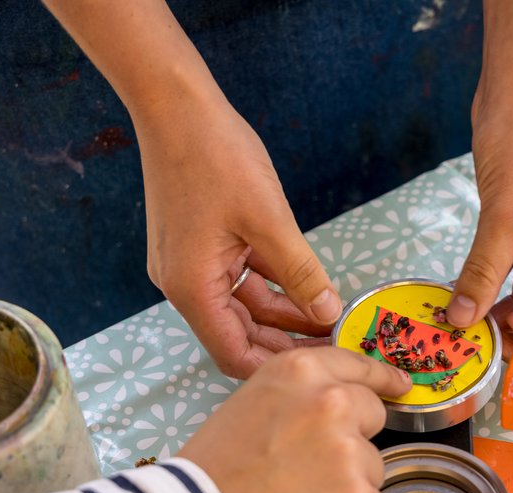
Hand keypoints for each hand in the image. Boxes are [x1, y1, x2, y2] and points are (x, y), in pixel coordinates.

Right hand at [135, 98, 341, 378]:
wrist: (178, 106)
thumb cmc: (216, 156)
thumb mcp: (269, 220)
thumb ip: (301, 272)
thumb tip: (329, 312)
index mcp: (192, 287)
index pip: (233, 354)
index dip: (277, 365)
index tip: (319, 366)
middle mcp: (186, 284)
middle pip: (239, 334)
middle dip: (286, 341)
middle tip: (334, 344)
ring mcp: (191, 264)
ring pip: (244, 306)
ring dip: (284, 313)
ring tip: (329, 317)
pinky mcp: (200, 246)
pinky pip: (241, 279)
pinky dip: (273, 286)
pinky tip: (308, 288)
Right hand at [178, 347, 411, 492]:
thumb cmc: (213, 469)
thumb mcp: (254, 402)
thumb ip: (303, 394)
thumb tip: (342, 400)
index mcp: (302, 372)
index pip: (359, 366)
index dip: (382, 378)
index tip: (399, 385)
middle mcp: (333, 403)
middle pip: (373, 414)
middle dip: (353, 437)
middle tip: (312, 463)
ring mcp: (350, 452)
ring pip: (373, 464)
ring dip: (349, 481)